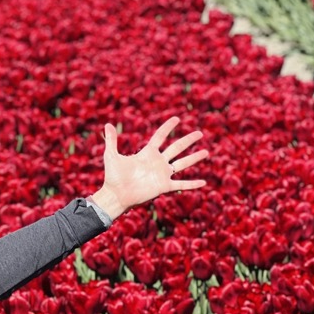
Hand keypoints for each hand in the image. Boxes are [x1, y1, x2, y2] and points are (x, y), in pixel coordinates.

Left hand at [89, 116, 207, 220]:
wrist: (116, 195)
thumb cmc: (113, 176)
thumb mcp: (112, 156)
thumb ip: (111, 140)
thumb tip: (107, 124)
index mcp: (147, 153)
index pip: (160, 137)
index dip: (167, 127)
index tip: (176, 119)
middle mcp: (157, 162)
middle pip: (176, 148)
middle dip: (188, 140)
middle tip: (200, 133)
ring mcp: (162, 174)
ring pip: (182, 164)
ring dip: (194, 158)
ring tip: (206, 152)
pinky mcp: (164, 186)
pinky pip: (181, 184)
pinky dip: (192, 184)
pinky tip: (203, 182)